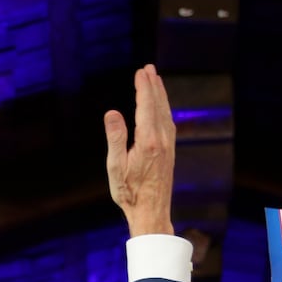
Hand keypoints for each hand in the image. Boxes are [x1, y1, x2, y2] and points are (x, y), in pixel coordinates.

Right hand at [105, 64, 175, 236]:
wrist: (151, 212)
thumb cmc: (129, 192)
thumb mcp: (115, 167)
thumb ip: (115, 138)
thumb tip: (112, 112)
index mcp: (148, 141)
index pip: (146, 106)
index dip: (143, 88)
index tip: (141, 72)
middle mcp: (162, 140)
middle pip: (158, 105)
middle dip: (153, 85)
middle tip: (149, 68)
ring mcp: (169, 146)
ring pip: (166, 113)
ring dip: (160, 95)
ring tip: (156, 80)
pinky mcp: (170, 152)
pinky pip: (169, 123)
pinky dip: (164, 109)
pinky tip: (161, 108)